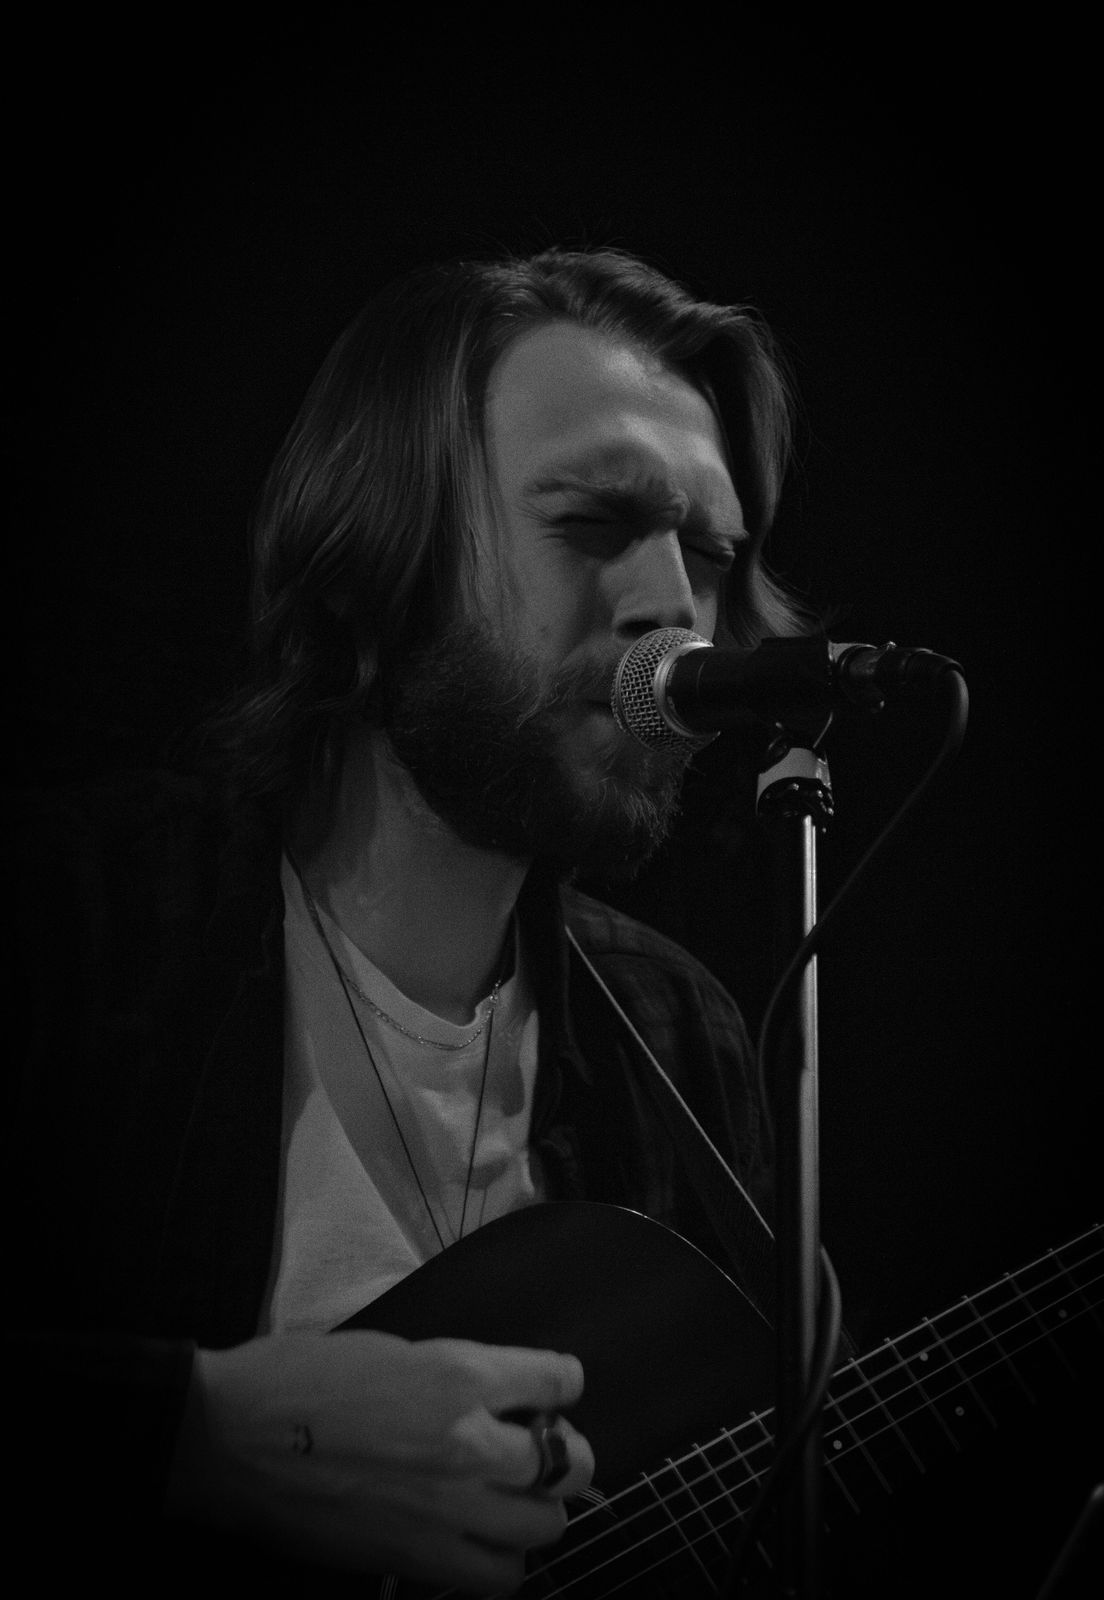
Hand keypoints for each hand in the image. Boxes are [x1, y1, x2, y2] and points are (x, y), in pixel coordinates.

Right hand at [167, 1331, 593, 1591]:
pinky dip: (499, 1562)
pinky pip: (495, 1578)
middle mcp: (466, 1442)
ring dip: (536, 1509)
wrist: (232, 1437)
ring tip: (513, 1498)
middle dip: (565, 1453)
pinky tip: (479, 1541)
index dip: (562, 1382)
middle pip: (566, 1464)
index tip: (556, 1387)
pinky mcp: (415, 1558)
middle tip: (543, 1448)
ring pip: (542, 1528)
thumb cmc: (299, 1377)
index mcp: (458, 1374)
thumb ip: (452, 1376)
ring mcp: (445, 1508)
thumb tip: (493, 1399)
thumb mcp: (391, 1350)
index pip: (557, 1379)